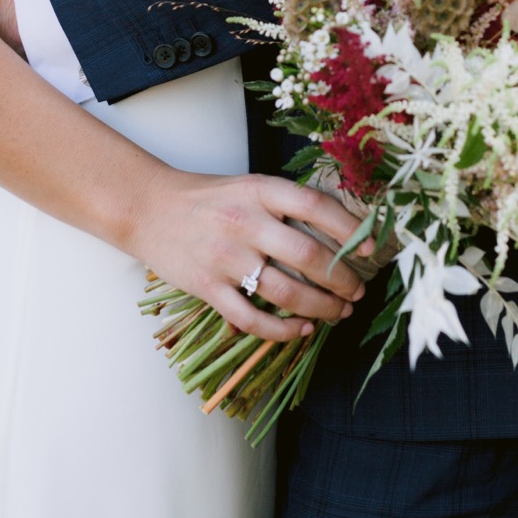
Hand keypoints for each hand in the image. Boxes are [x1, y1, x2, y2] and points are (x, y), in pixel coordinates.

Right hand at [133, 168, 376, 342]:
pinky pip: (251, 319)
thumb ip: (286, 205)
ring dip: (322, 308)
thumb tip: (340, 232)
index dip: (349, 229)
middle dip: (343, 279)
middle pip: (308, 256)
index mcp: (259, 190)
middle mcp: (244, 222)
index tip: (370, 247)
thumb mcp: (248, 186)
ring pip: (286, 293)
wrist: (147, 209)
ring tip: (339, 312)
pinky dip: (283, 331)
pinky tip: (302, 330)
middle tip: (357, 290)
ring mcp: (225, 258)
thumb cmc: (206, 198)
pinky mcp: (207, 288)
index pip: (315, 207)